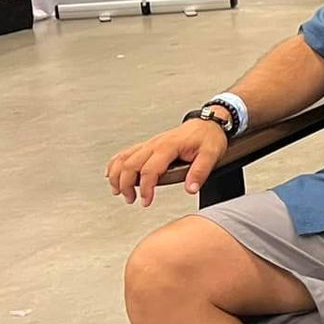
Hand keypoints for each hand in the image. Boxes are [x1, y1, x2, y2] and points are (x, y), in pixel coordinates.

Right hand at [105, 119, 229, 206]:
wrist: (208, 123)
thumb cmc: (209, 137)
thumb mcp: (211, 154)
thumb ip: (200, 172)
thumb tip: (190, 189)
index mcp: (168, 147)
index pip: (149, 170)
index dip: (145, 188)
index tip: (146, 201)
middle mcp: (155, 144)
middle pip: (130, 165)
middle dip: (126, 185)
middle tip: (131, 199)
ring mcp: (150, 144)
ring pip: (123, 158)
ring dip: (117, 176)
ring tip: (118, 191)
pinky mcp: (148, 145)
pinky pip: (125, 153)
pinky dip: (115, 164)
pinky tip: (112, 174)